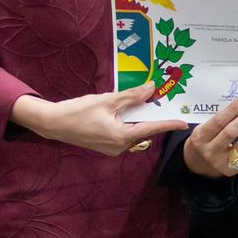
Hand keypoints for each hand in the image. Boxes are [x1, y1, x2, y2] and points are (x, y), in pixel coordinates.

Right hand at [10, 83, 189, 155]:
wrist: (53, 123)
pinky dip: (129, 123)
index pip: (152, 129)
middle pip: (144, 130)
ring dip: (140, 118)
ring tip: (146, 102)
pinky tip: (129, 111)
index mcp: (122, 137)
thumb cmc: (78, 111)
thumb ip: (131, 96)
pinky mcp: (106, 146)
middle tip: (164, 102)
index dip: (169, 124)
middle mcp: (120, 147)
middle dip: (153, 116)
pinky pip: (124, 134)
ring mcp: (113, 149)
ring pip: (134, 132)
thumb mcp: (107, 100)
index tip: (184, 123)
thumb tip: (151, 89)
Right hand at [183, 96, 237, 178]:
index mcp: (200, 138)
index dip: (233, 110)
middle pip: (230, 133)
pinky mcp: (234, 169)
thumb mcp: (205, 128)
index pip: (218, 121)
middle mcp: (210, 151)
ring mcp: (222, 162)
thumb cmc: (206, 138)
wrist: (200, 162)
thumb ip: (221, 120)